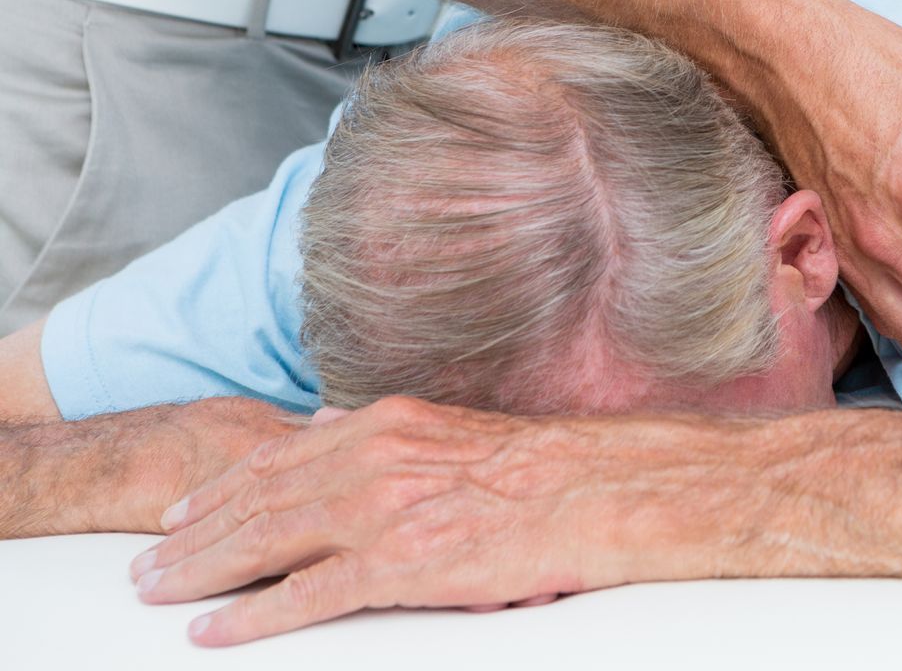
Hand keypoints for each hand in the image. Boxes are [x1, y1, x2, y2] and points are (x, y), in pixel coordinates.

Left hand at [128, 398, 703, 645]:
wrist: (601, 488)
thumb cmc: (544, 468)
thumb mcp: (454, 429)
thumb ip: (388, 430)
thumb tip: (333, 424)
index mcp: (387, 426)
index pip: (280, 457)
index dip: (221, 487)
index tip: (180, 511)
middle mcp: (374, 459)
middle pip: (258, 498)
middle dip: (193, 534)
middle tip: (145, 564)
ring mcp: (385, 511)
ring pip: (267, 541)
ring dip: (203, 570)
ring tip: (158, 593)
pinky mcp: (404, 563)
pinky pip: (309, 595)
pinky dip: (253, 617)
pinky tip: (215, 632)